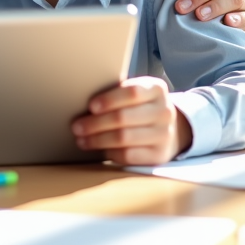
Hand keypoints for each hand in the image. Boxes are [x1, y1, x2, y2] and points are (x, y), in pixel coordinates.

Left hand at [71, 77, 191, 165]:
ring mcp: (164, 134)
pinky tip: (99, 150)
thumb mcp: (136, 95)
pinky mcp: (159, 155)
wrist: (168, 130)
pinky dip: (110, 152)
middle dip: (95, 123)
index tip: (90, 106)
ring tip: (81, 140)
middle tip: (76, 127)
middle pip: (123, 117)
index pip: (132, 92)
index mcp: (157, 89)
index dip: (109, 99)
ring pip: (123, 137)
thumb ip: (117, 94)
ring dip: (97, 139)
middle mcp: (164, 111)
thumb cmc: (140, 108)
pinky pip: (128, 155)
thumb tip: (81, 100)